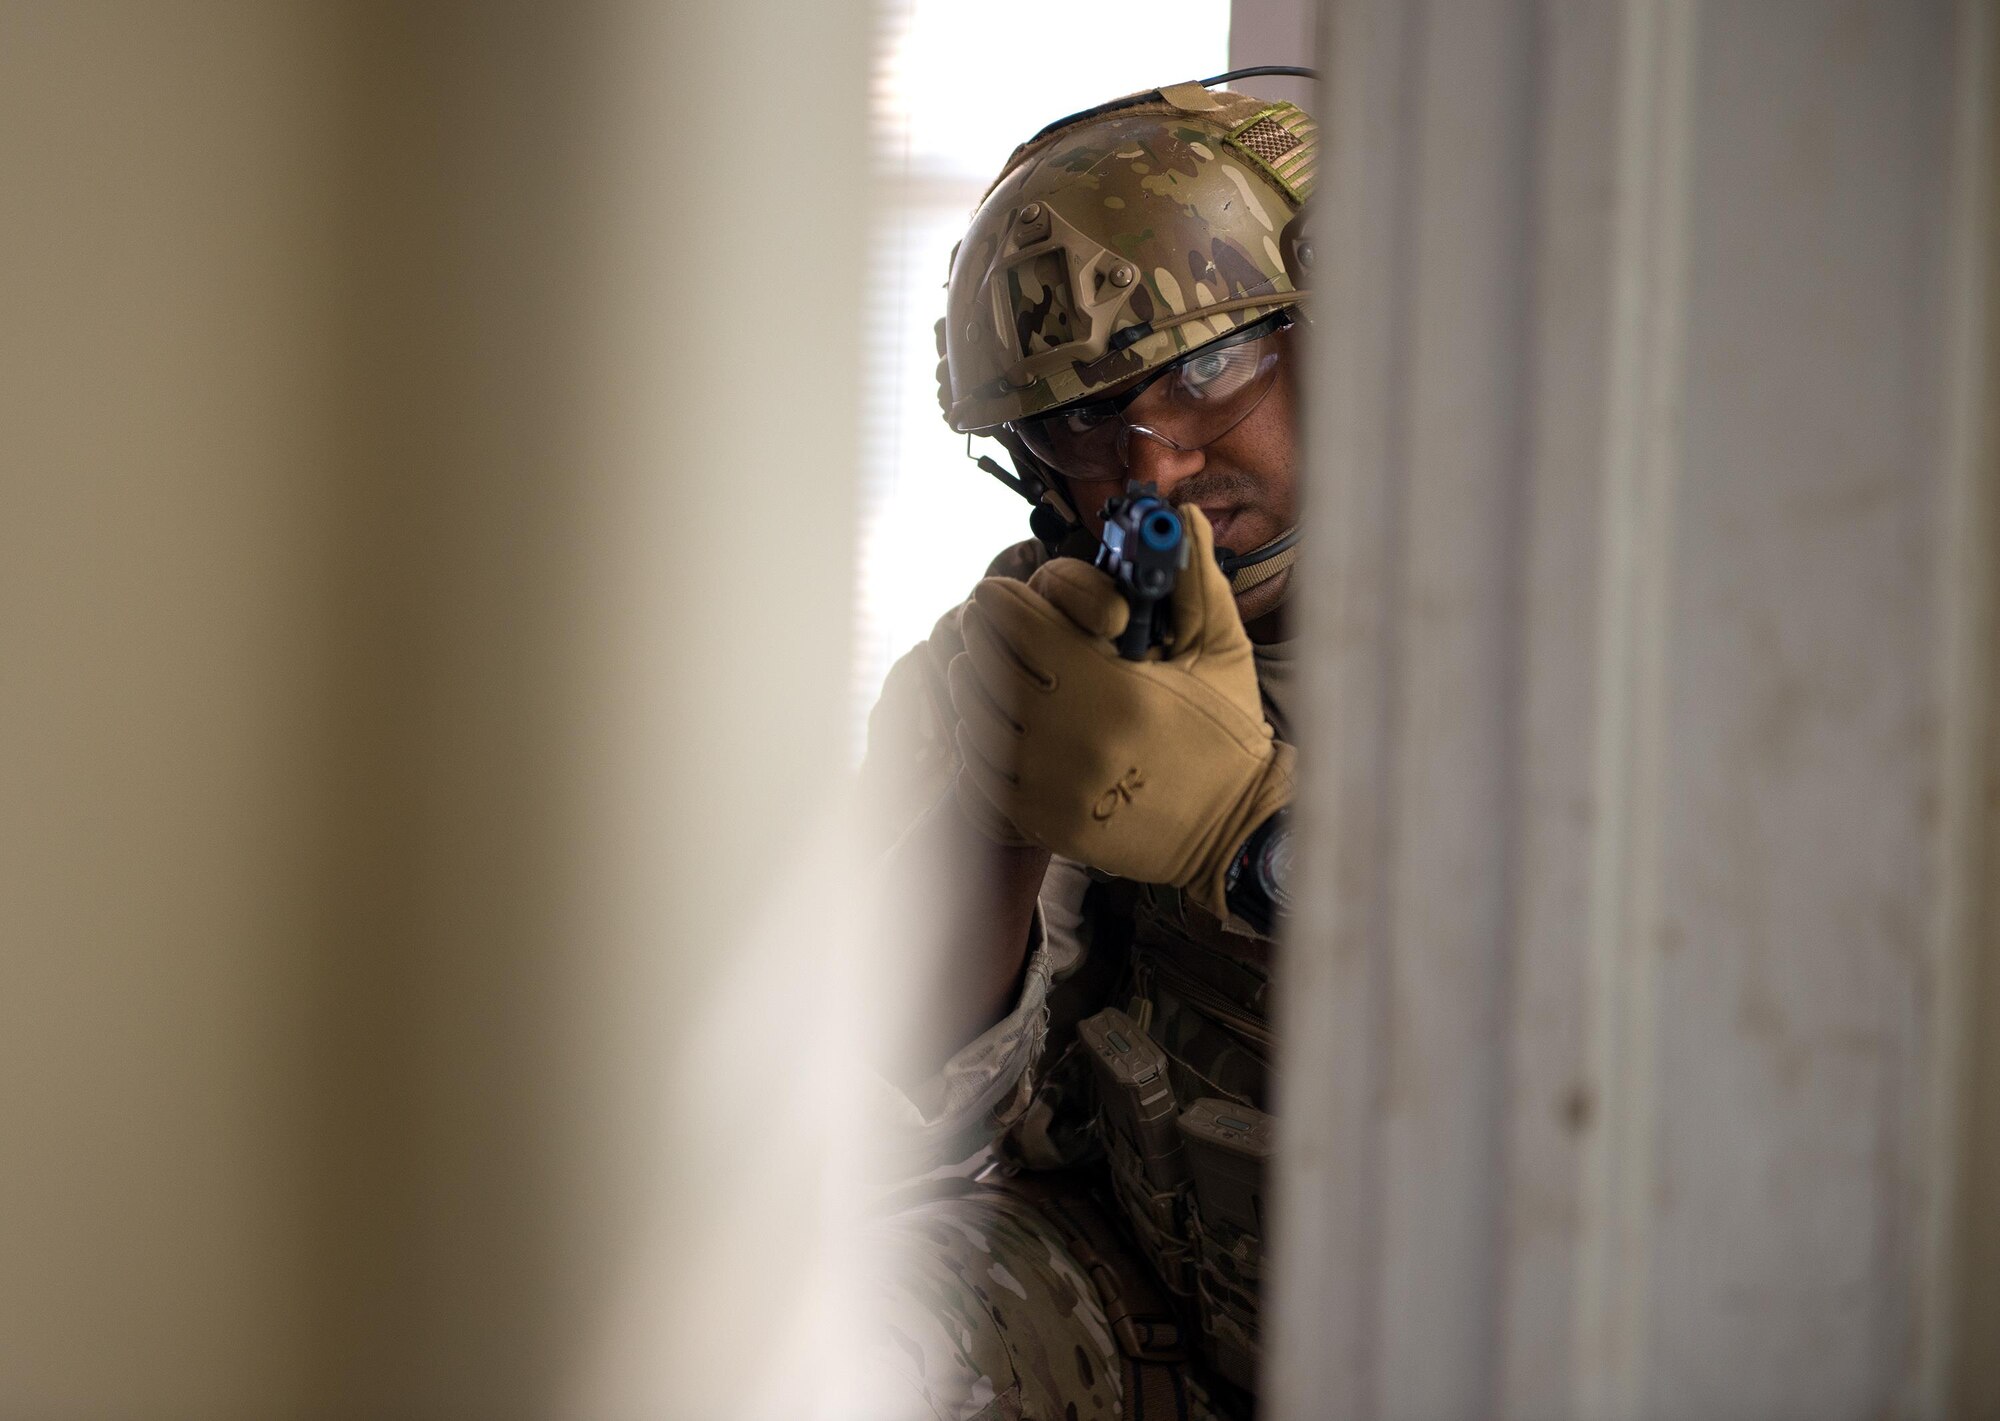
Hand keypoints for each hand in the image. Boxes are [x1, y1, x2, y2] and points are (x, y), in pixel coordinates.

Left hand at [949, 506, 1292, 917]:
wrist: (1232, 831)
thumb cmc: (1226, 735)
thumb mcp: (1222, 652)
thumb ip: (1196, 582)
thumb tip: (1184, 518)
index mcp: (1115, 689)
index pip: (1021, 627)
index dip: (1003, 602)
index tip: (1001, 592)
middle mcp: (1074, 739)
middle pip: (986, 669)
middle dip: (983, 639)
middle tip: (988, 626)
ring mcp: (1051, 786)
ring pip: (974, 719)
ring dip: (973, 688)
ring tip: (986, 671)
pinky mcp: (1041, 821)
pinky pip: (981, 770)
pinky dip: (978, 741)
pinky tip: (994, 725)